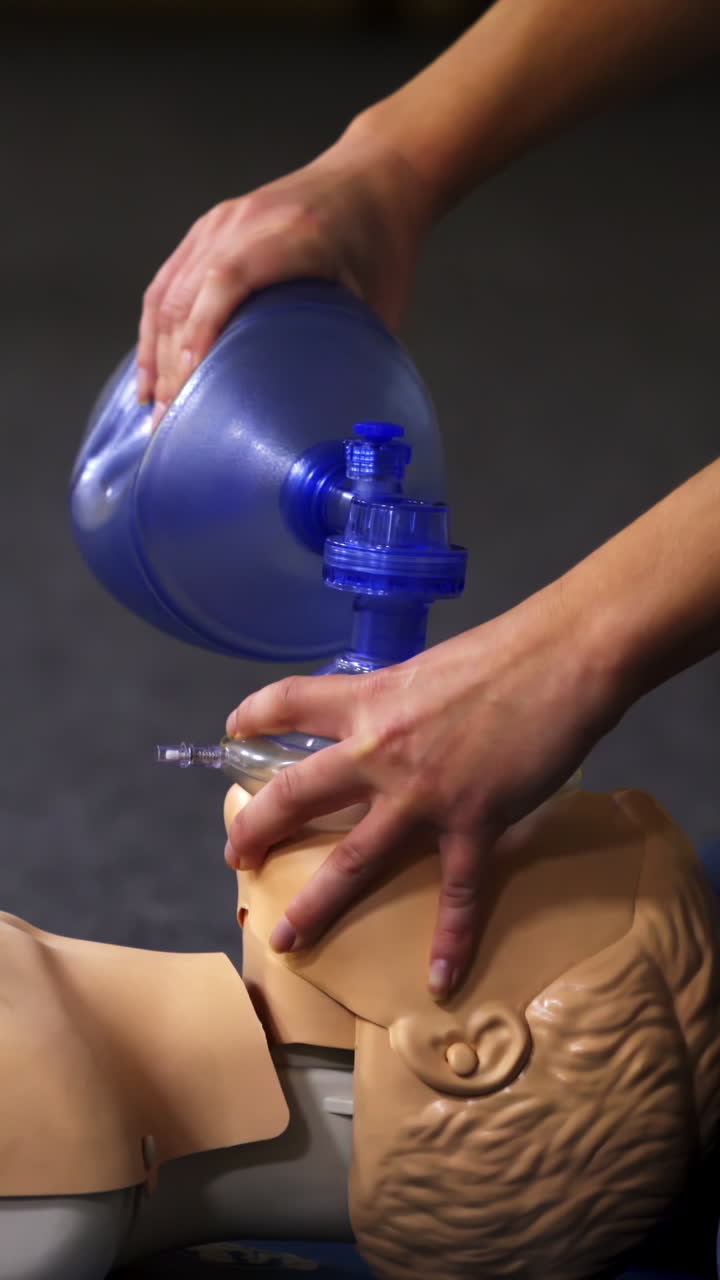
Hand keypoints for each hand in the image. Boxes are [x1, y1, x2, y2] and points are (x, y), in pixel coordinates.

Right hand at [137, 116, 432, 426]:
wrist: (374, 176)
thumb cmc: (383, 245)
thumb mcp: (382, 303)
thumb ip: (357, 356)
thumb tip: (340, 423)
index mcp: (294, 234)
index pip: (227, 280)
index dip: (202, 333)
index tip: (191, 388)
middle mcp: (246, 222)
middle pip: (188, 295)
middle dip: (174, 366)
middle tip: (172, 424)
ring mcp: (220, 222)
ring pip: (169, 293)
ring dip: (157, 355)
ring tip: (156, 409)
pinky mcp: (208, 229)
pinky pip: (168, 282)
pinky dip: (155, 330)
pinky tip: (151, 371)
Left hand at [224, 582, 623, 999]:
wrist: (562, 661)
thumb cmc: (502, 650)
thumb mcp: (428, 668)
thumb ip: (400, 699)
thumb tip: (397, 718)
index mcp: (369, 700)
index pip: (290, 702)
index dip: (255, 713)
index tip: (233, 728)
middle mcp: (379, 752)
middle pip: (296, 795)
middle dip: (257, 829)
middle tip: (236, 854)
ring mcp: (423, 797)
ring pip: (353, 861)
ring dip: (316, 904)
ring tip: (285, 937)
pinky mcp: (473, 826)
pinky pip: (457, 896)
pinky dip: (450, 941)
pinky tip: (441, 979)